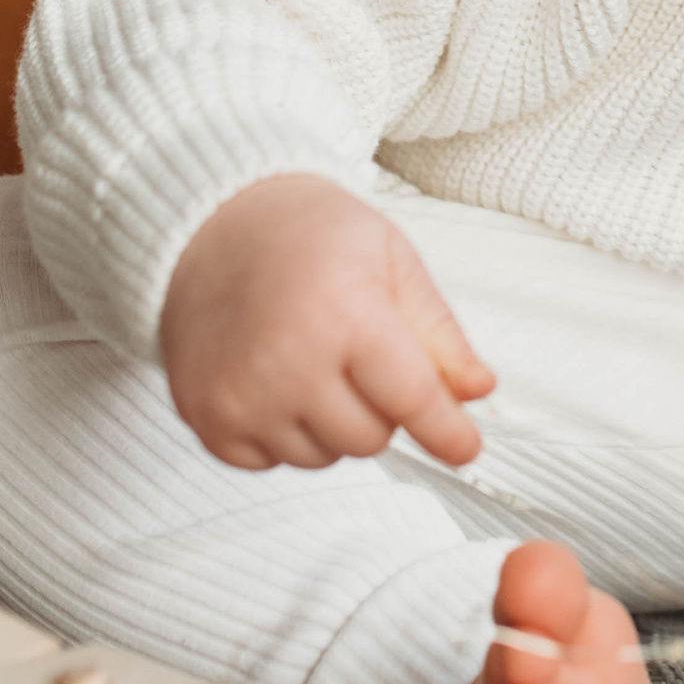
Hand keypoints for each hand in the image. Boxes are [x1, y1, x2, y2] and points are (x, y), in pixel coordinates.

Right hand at [159, 173, 493, 471]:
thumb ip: (439, 332)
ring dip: (331, 423)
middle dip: (381, 407)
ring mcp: (240, 395)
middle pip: (371, 438)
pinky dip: (282, 432)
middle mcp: (287, 361)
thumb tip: (477, 390)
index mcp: (343, 313)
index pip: (412, 399)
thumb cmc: (305, 233)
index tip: (464, 448)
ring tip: (312, 359)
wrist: (211, 221)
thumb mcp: (391, 259)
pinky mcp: (206, 416)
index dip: (447, 431)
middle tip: (360, 355)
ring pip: (322, 456)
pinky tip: (274, 378)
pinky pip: (269, 462)